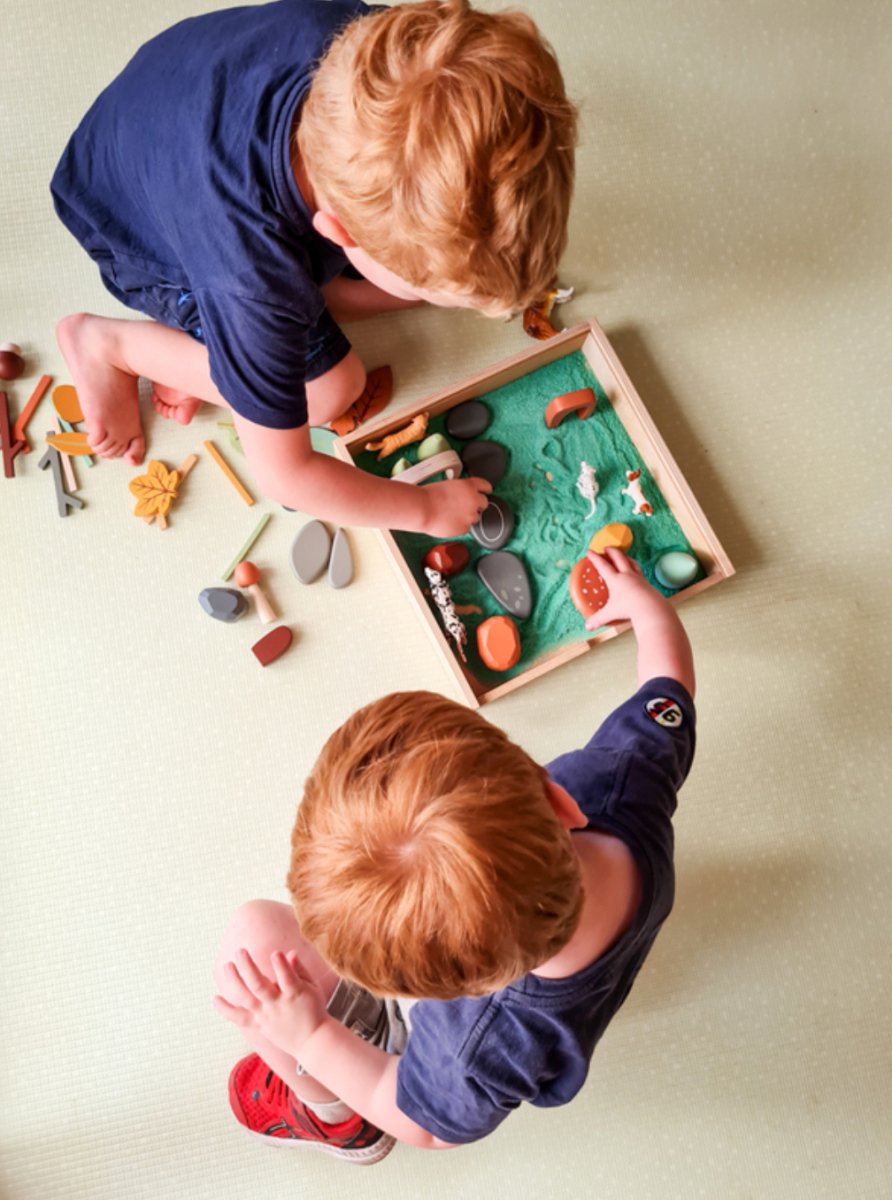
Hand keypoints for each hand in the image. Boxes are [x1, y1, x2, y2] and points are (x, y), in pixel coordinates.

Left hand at [213, 949, 327, 1056]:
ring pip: (246, 998)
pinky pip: (239, 1018)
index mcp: (295, 993)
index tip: (275, 953)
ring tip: (227, 965)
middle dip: (248, 967)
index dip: (281, 965)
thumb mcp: (312, 987)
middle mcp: (277, 1005)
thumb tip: (290, 953)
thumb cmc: (314, 1009)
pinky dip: (226, 1010)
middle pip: (259, 985)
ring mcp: (266, 1016)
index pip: (287, 977)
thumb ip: (300, 970)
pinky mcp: (259, 1025)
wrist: (312, 1041)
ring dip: (235, 982)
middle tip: (240, 951)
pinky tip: (215, 998)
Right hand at [420, 475, 492, 536]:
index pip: (486, 486)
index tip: (487, 491)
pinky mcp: (465, 528)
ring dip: (468, 516)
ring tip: (453, 515)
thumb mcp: (448, 485)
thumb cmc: (429, 496)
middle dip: (477, 505)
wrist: (423, 509)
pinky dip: (460, 526)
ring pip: (476, 517)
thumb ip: (460, 490)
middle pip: (484, 503)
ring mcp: (471, 515)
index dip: (486, 489)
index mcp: (469, 486)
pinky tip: (450, 522)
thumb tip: (462, 496)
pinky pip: (467, 528)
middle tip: (465, 506)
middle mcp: (474, 500)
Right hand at [584, 547, 666, 630]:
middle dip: (611, 551)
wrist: (651, 609)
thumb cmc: (629, 609)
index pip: (603, 565)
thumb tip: (587, 627)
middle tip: (606, 548)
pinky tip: (634, 572)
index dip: (595, 558)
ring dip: (625, 557)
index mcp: (615, 579)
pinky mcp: (646, 583)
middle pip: (619, 557)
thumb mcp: (610, 614)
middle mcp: (627, 575)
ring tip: (622, 556)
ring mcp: (638, 578)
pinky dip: (634, 568)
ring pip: (631, 562)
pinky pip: (639, 571)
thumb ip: (598, 619)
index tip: (590, 551)